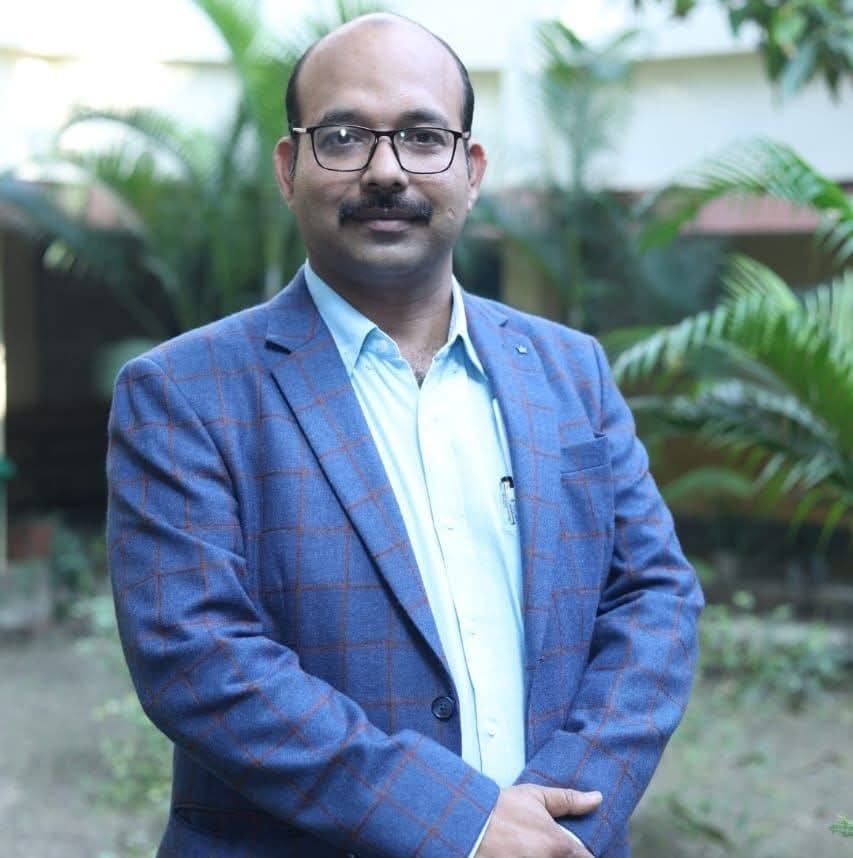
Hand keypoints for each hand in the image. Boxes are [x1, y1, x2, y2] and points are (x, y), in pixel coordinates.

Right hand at [475, 783, 600, 856]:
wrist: (468, 821)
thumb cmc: (501, 807)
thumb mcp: (536, 796)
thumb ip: (569, 800)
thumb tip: (596, 799)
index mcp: (558, 845)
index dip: (584, 854)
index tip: (577, 850)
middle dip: (564, 856)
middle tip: (548, 846)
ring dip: (545, 857)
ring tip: (533, 849)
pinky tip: (523, 854)